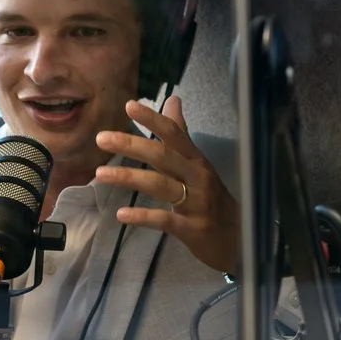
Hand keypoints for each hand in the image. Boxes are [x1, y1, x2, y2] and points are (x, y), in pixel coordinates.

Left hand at [94, 94, 240, 275]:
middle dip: (132, 145)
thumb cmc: (213, 200)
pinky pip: (164, 219)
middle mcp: (197, 177)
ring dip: (130, 178)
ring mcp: (195, 203)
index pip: (174, 134)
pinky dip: (143, 216)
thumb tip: (172, 100)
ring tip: (101, 174)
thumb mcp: (198, 165)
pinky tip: (121, 215)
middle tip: (102, 138)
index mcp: (196, 161)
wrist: (239, 239)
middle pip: (163, 156)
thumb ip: (181, 135)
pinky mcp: (191, 228)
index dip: (153, 119)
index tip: (129, 106)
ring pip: (160, 185)